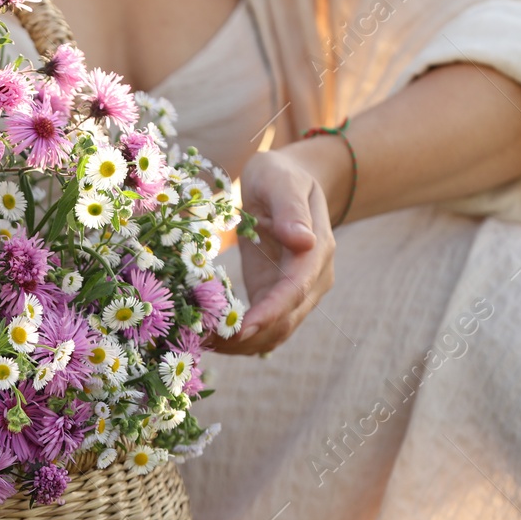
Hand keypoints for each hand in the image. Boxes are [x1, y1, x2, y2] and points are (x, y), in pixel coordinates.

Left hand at [210, 139, 344, 355]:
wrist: (286, 182)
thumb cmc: (279, 175)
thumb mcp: (279, 179)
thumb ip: (289, 207)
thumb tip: (302, 240)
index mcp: (317, 250)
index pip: (295, 289)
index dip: (270, 312)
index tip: (242, 329)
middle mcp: (314, 278)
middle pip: (286, 320)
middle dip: (248, 336)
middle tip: (205, 342)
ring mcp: (299, 292)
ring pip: (276, 332)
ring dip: (242, 344)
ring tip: (203, 344)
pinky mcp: (277, 297)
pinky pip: (265, 326)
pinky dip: (241, 338)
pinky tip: (213, 339)